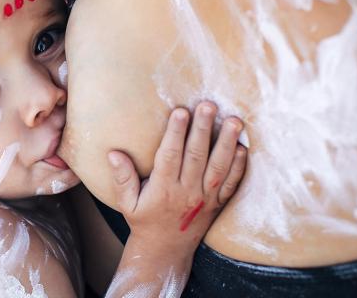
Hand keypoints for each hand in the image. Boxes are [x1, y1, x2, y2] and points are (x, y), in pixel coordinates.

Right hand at [108, 101, 246, 250]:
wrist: (166, 251)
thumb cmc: (144, 221)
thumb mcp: (127, 203)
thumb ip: (122, 178)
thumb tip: (114, 153)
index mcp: (164, 189)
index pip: (171, 155)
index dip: (176, 133)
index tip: (180, 111)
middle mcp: (187, 192)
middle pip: (197, 156)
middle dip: (203, 129)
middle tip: (209, 105)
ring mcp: (205, 198)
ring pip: (218, 167)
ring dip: (227, 143)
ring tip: (235, 121)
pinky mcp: (217, 203)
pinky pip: (231, 183)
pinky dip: (238, 166)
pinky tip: (242, 147)